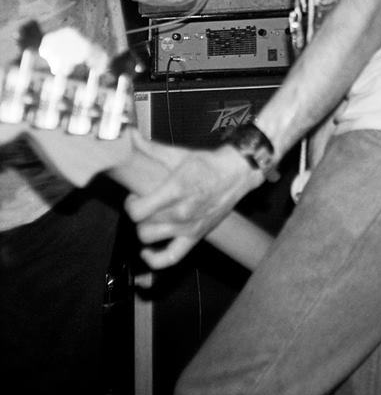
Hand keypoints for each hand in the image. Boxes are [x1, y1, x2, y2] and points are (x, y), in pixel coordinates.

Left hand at [125, 132, 262, 268]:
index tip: (134, 197)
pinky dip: (155, 259)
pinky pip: (171, 258)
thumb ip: (151, 148)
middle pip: (143, 224)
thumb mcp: (179, 153)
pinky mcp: (196, 236)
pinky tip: (146, 251)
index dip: (130, 205)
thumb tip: (129, 135)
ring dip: (144, 229)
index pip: (139, 211)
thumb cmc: (207, 163)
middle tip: (143, 203)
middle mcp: (181, 212)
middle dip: (137, 213)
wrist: (236, 174)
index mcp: (176, 190)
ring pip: (151, 238)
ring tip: (148, 218)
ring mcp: (189, 227)